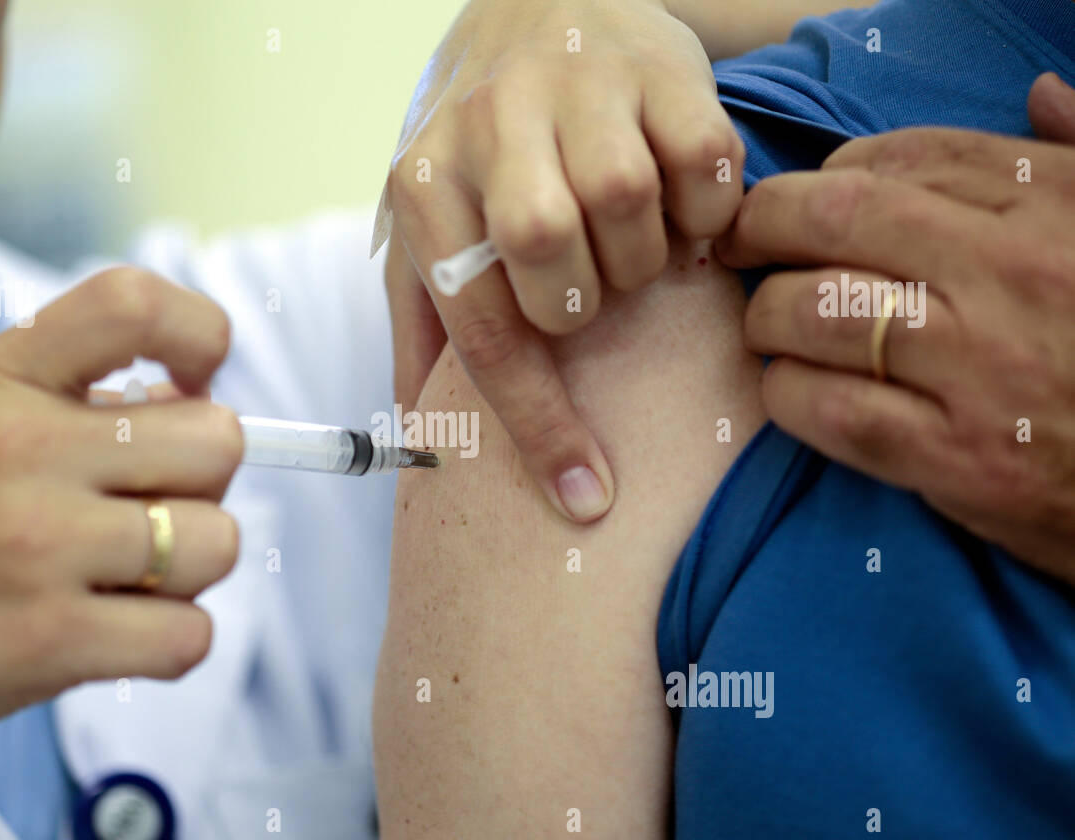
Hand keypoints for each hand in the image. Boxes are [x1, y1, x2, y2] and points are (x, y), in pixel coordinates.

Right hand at [0, 268, 242, 793]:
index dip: (201, 338)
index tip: (193, 386)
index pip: (137, 304)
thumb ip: (72, 395)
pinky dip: (171, 643)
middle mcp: (19, 447)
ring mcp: (36, 544)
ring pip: (219, 542)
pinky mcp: (49, 640)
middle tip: (141, 513)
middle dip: (200, 486)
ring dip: (187, 573)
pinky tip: (112, 635)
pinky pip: (192, 635)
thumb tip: (205, 402)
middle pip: (219, 441)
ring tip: (118, 580)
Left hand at [383, 0, 743, 520]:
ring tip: (633, 249)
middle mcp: (489, 123)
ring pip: (627, 203)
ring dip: (646, 258)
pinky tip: (681, 210)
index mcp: (425, 184)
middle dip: (584, 304)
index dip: (538, 425)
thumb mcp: (427, 228)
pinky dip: (707, 210)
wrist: (536, 5)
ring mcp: (575, 84)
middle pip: (550, 254)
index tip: (585, 498)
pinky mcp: (658, 65)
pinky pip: (704, 161)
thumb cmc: (479, 150)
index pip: (483, 327)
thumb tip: (423, 447)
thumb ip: (425, 327)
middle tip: (593, 296)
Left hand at [717, 73, 1074, 585]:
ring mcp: (980, 366)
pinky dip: (786, 392)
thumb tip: (1040, 93)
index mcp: (1053, 206)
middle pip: (837, 217)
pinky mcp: (954, 456)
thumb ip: (1074, 156)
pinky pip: (828, 407)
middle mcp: (1012, 274)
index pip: (903, 157)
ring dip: (765, 314)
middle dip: (763, 223)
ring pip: (816, 310)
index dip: (826, 174)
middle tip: (739, 245)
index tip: (803, 200)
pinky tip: (789, 388)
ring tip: (766, 325)